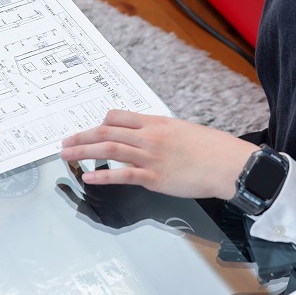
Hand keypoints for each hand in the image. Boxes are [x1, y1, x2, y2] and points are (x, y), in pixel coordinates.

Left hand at [60, 110, 258, 199]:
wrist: (230, 164)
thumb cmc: (212, 148)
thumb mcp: (182, 130)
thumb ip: (160, 132)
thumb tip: (144, 136)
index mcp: (155, 122)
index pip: (117, 116)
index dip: (99, 123)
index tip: (88, 130)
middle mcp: (149, 136)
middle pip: (106, 132)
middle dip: (81, 137)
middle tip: (64, 142)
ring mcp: (150, 157)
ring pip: (108, 150)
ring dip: (83, 152)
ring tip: (66, 155)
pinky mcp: (154, 177)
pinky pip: (122, 175)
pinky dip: (103, 176)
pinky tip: (89, 178)